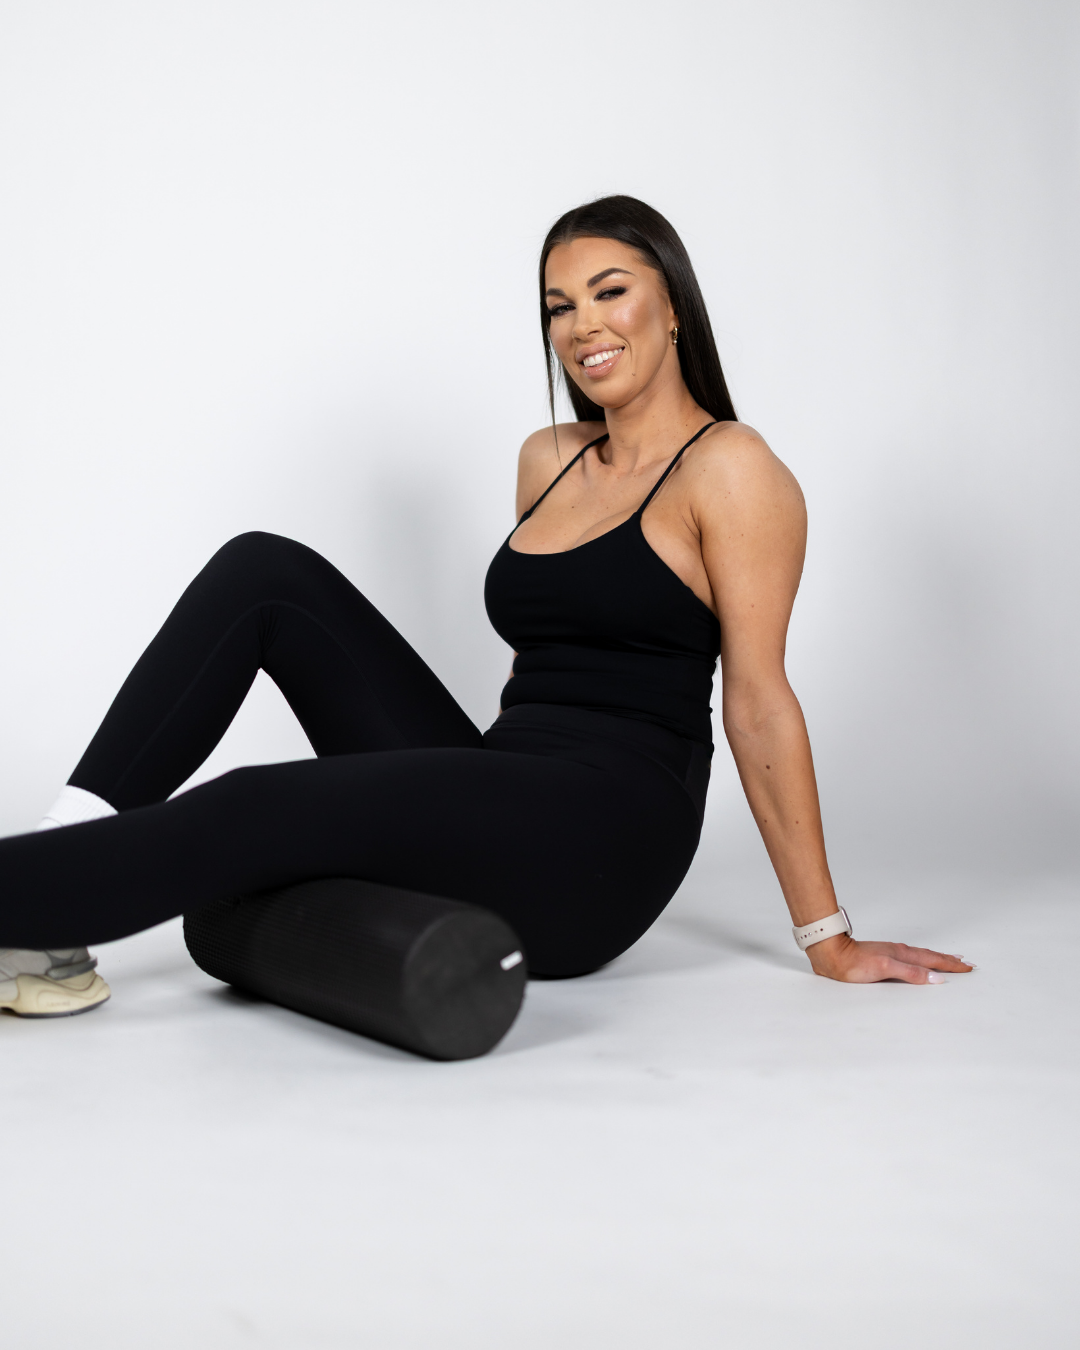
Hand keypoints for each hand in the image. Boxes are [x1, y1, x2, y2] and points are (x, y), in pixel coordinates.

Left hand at [806, 933, 973, 983]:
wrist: (832, 955)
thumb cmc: (854, 963)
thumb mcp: (885, 969)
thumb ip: (911, 973)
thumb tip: (936, 977)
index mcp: (903, 955)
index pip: (932, 960)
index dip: (950, 965)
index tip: (967, 967)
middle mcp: (899, 952)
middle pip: (930, 956)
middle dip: (949, 960)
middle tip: (966, 963)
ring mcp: (891, 953)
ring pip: (921, 956)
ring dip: (937, 958)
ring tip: (948, 959)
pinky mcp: (883, 957)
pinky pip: (910, 958)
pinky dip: (921, 959)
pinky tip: (918, 961)